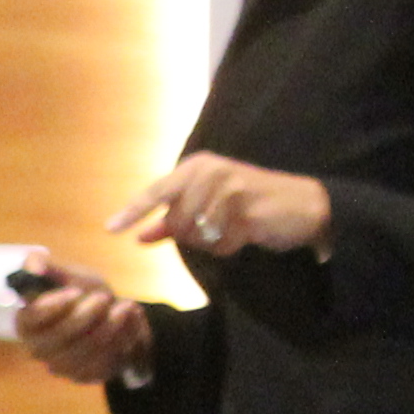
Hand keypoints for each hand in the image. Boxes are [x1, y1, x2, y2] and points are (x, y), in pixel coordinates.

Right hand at [9, 256, 150, 386]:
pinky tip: (129, 324)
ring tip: (126, 306)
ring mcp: (60, 366)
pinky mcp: (83, 376)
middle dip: (87, 314)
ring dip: (110, 326)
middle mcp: (38, 348)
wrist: (115, 319)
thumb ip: (50, 268)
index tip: (76, 292)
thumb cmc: (85, 295)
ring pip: (86, 349)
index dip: (53, 306)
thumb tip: (34, 264)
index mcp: (27, 322)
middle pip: (60, 336)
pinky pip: (103, 360)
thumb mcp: (70, 275)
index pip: (30, 319)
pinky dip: (121, 339)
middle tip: (105, 296)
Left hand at [114, 153, 330, 259]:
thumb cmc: (251, 205)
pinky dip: (230, 247)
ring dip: (213, 242)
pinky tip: (246, 233)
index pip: (156, 191)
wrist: (303, 205)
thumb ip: (173, 219)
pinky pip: (220, 244)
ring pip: (196, 235)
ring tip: (234, 228)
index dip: (132, 211)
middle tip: (219, 227)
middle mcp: (209, 171)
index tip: (110, 228)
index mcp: (197, 166)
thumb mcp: (209, 206)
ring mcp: (228, 188)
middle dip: (191, 235)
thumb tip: (139, 235)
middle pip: (175, 222)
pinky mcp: (246, 209)